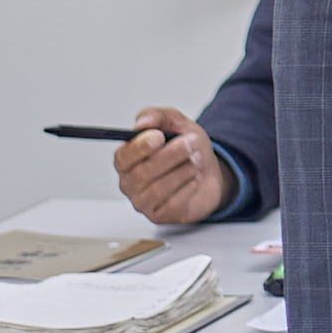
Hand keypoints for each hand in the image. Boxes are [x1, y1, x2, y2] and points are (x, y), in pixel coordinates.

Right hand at [112, 107, 229, 225]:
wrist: (208, 172)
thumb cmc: (186, 149)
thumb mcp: (176, 123)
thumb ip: (157, 117)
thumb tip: (141, 122)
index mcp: (127, 159)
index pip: (123, 157)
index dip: (140, 147)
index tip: (159, 136)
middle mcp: (130, 182)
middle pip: (143, 173)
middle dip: (172, 155)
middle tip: (191, 143)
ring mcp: (143, 202)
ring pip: (158, 189)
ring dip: (183, 170)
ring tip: (196, 159)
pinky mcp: (159, 215)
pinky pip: (172, 204)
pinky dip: (188, 187)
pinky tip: (195, 178)